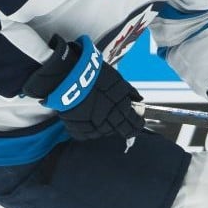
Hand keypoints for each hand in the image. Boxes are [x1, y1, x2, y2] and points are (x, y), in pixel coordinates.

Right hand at [23, 35, 144, 147]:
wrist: (68, 75)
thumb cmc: (93, 73)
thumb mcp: (116, 79)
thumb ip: (128, 92)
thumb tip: (138, 100)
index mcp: (119, 107)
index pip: (134, 123)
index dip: (137, 125)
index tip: (138, 124)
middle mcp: (107, 119)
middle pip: (119, 130)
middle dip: (124, 128)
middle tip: (125, 126)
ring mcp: (91, 124)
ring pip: (102, 134)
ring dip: (106, 129)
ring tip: (106, 122)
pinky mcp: (75, 126)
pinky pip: (85, 134)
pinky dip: (88, 131)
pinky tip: (90, 125)